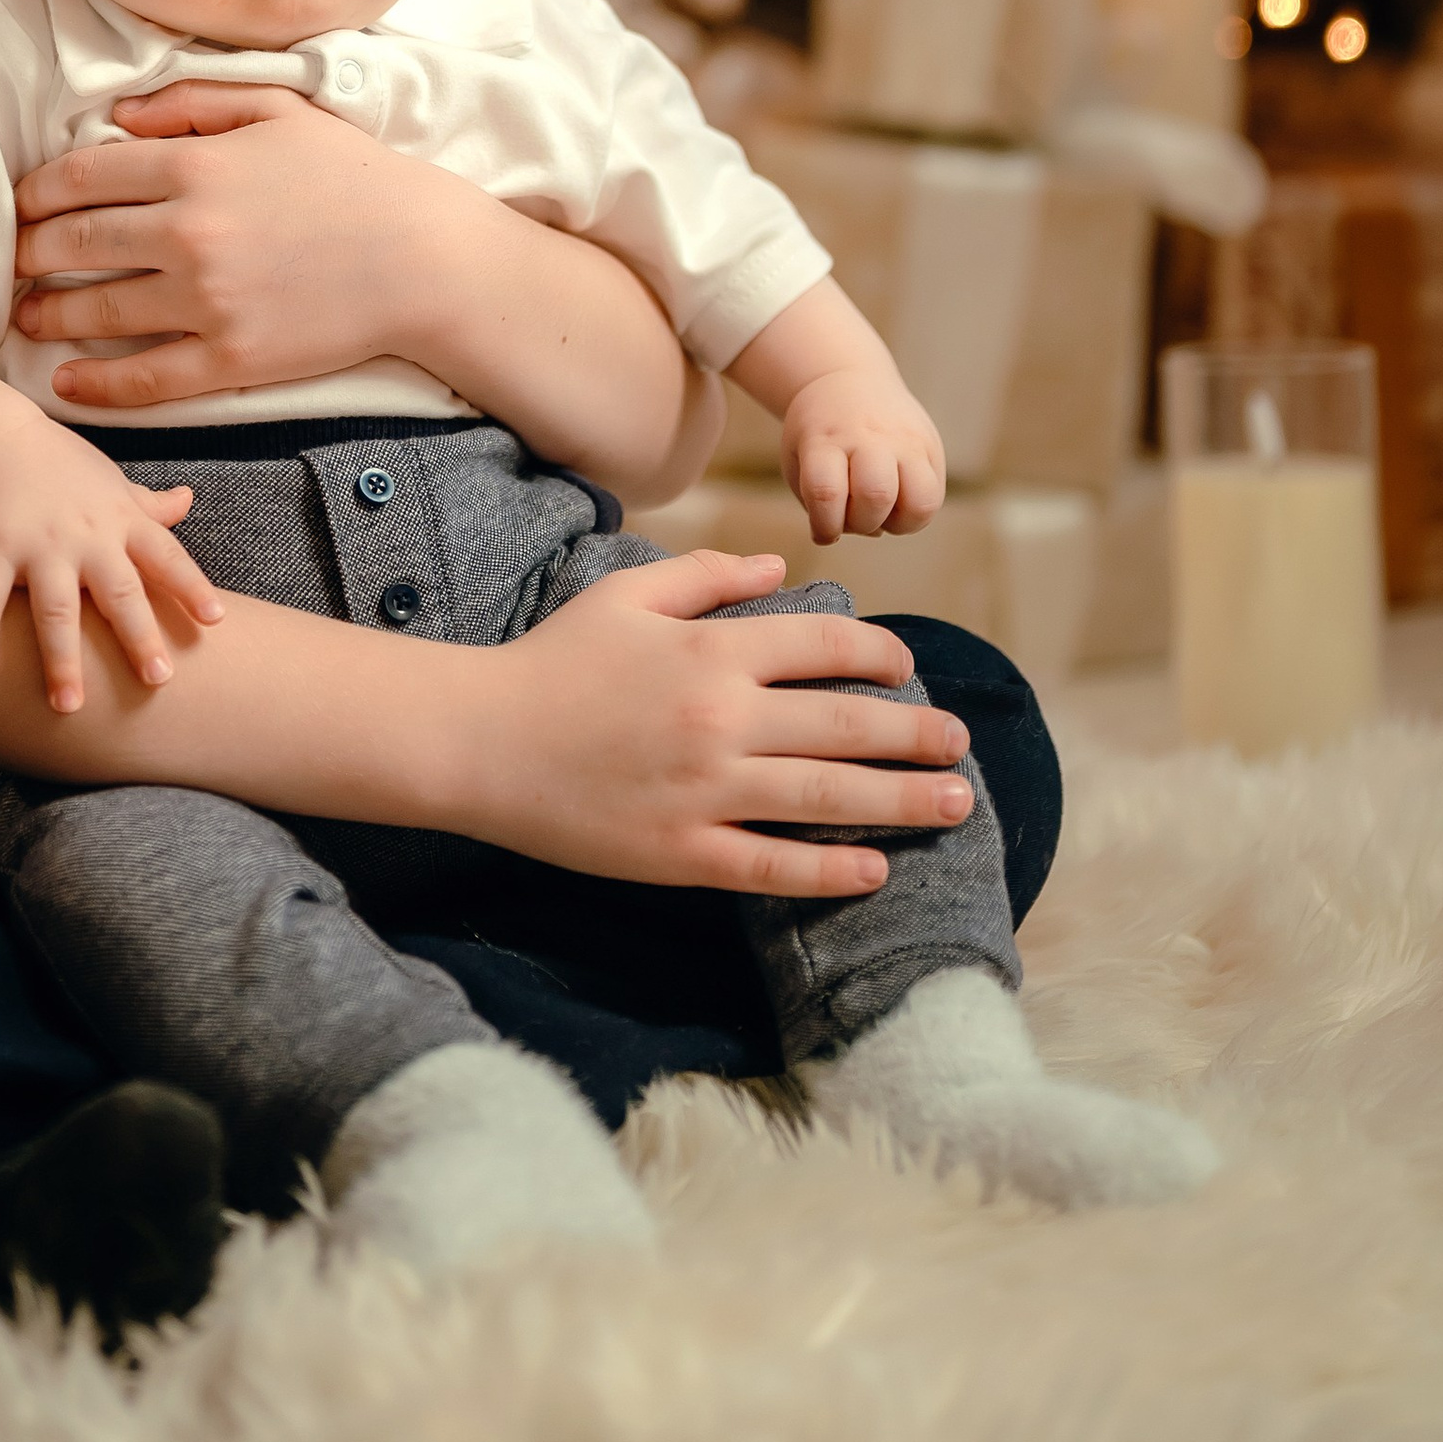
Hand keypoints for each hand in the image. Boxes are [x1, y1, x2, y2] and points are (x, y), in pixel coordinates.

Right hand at [0, 409, 225, 709]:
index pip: (165, 556)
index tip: (215, 621)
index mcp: (119, 520)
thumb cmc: (57, 463)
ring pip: (54, 608)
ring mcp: (37, 543)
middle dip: (139, 635)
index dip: (191, 587)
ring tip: (69, 707)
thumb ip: (148, 504)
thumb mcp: (110, 480)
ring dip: (61, 659)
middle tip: (158, 680)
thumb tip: (188, 500)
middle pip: (119, 591)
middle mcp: (84, 535)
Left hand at [11, 85, 450, 410]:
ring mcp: (206, 302)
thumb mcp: (277, 110)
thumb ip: (192, 103)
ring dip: (46, 314)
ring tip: (26, 315)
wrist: (424, 258)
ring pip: (95, 311)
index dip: (35, 192)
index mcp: (194, 167)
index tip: (21, 204)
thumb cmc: (353, 177)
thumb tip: (117, 114)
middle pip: (73, 243)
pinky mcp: (230, 360)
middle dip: (28, 253)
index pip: (80, 177)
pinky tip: (65, 382)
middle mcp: (188, 234)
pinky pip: (142, 378)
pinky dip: (94, 384)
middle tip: (12, 260)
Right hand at [465, 554, 975, 895]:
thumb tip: (782, 568)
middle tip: (962, 744)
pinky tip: (875, 870)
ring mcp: (704, 792)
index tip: (911, 669)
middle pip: (847, 726)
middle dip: (918, 734)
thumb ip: (709, 576)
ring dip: (902, 802)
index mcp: (712, 651)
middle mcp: (721, 719)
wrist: (479, 741)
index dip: (883, 657)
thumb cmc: (553, 660)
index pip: (827, 648)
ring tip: (954, 805)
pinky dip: (831, 872)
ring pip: (828, 799)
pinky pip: (773, 868)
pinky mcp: (681, 853)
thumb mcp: (627, 595)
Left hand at [780, 368, 945, 543]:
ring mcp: (904, 440)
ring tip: (880, 510)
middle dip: (863, 523)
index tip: (823, 530)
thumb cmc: (820, 436)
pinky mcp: (931, 446)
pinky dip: (914, 515)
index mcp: (825, 439)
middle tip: (853, 513)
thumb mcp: (801, 459)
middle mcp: (868, 437)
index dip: (825, 526)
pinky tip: (897, 502)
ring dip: (896, 523)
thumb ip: (818, 503)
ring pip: (918, 501)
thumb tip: (861, 534)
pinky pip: (933, 498)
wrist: (848, 380)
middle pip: (875, 496)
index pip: (825, 492)